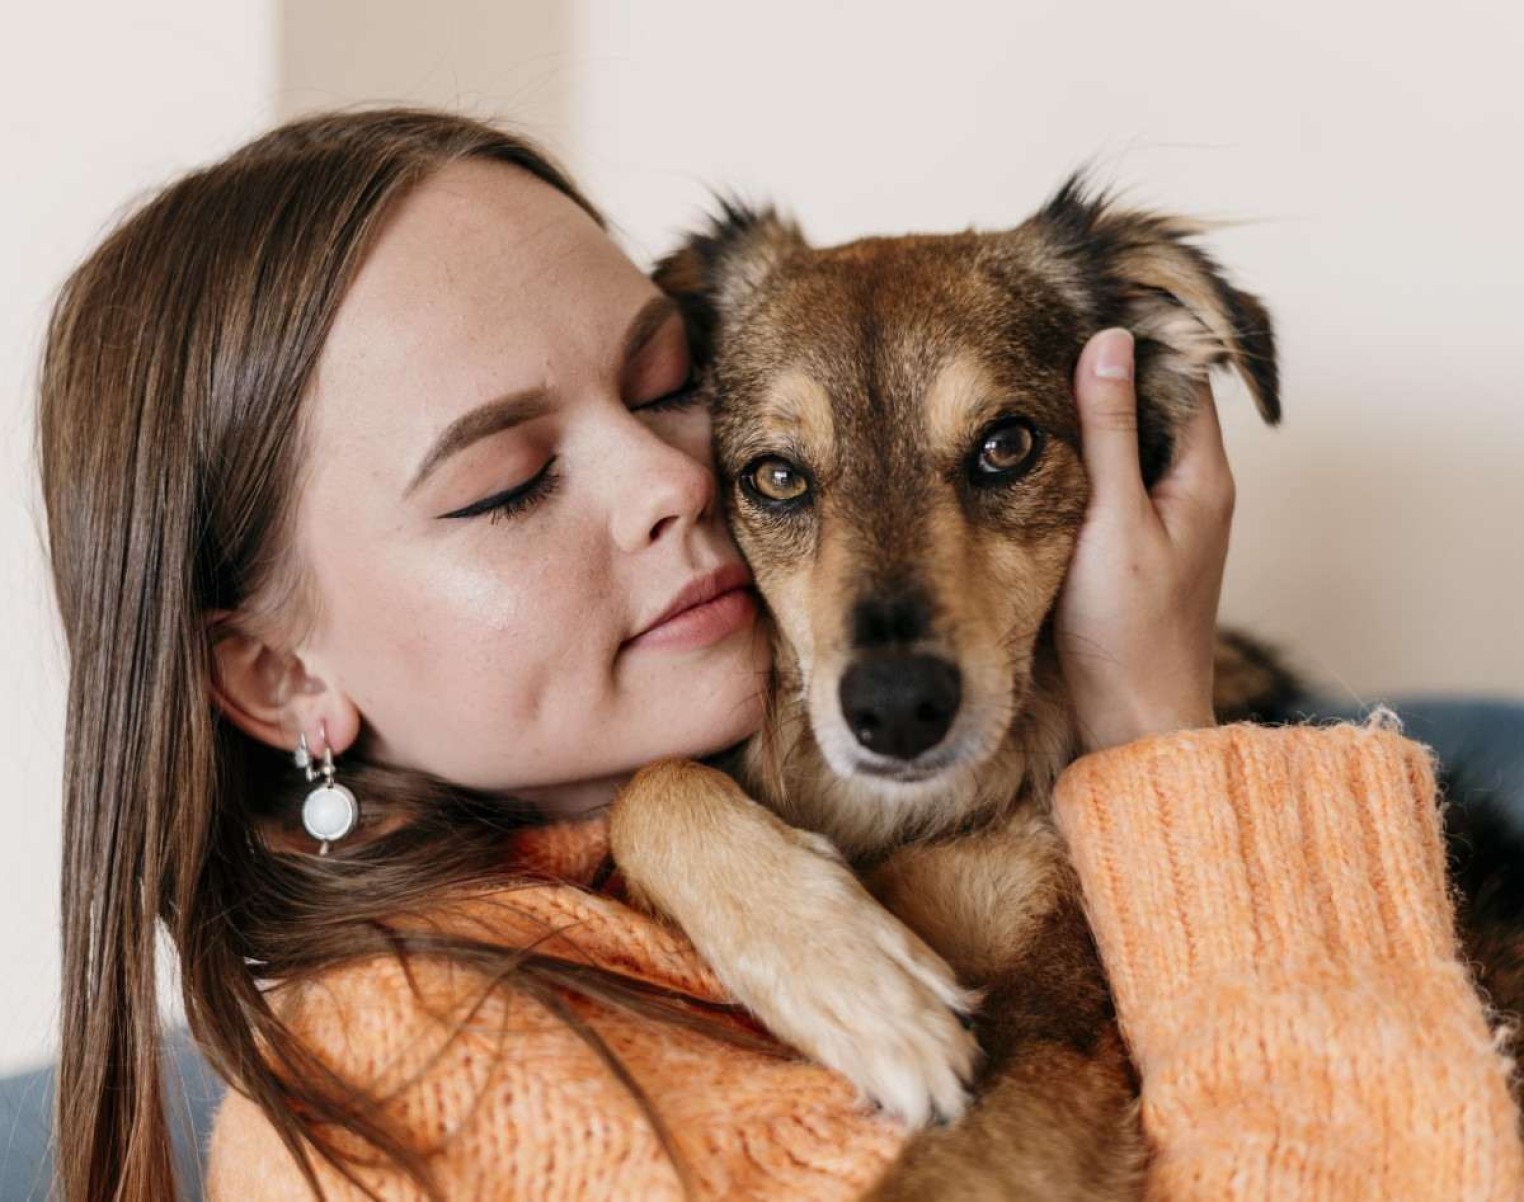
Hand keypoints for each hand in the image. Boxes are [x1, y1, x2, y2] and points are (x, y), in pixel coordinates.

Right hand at [1055, 328, 1232, 753]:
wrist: (1132, 719)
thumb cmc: (1129, 632)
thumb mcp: (1110, 520)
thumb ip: (1106, 432)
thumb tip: (1108, 342)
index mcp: (1203, 476)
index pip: (1181, 374)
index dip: (1137, 339)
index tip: (1078, 310)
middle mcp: (1194, 490)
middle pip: (1154, 403)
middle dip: (1107, 372)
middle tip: (1039, 339)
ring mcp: (1167, 518)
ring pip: (1131, 442)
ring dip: (1091, 416)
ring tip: (1029, 384)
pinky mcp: (1137, 544)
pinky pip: (1115, 478)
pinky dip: (1083, 457)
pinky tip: (1037, 454)